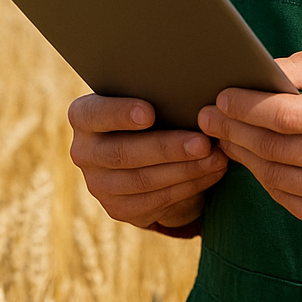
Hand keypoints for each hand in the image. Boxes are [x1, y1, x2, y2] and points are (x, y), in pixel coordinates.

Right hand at [68, 94, 227, 228]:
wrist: (149, 157)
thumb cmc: (156, 114)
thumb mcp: (152, 101)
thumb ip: (159, 96)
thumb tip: (195, 92)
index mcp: (84, 116)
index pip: (93, 114)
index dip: (119, 114)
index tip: (149, 113)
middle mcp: (84, 152)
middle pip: (123, 153)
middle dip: (167, 148)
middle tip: (203, 143)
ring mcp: (98, 185)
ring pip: (143, 180)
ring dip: (185, 170)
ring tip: (217, 158)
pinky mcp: (119, 209)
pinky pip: (156, 200)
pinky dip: (190, 185)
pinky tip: (213, 173)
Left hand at [198, 50, 301, 273]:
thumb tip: (260, 70)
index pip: (284, 114)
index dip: (245, 106)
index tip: (221, 96)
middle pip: (272, 147)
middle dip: (233, 130)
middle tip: (209, 117)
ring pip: (272, 176)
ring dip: (242, 155)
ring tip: (226, 136)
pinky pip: (285, 199)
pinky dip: (264, 178)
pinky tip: (255, 160)